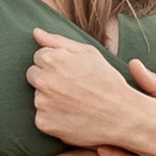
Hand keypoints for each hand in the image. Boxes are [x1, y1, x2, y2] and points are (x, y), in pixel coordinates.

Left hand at [28, 28, 155, 153]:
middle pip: (33, 76)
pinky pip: (41, 117)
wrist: (122, 115)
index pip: (38, 57)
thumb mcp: (88, 53)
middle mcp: (43, 80)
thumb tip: (35, 32)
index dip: (56, 64)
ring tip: (75, 103)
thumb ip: (58, 41)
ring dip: (50, 99)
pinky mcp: (44, 123)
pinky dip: (53, 118)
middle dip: (48, 79)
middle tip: (72, 88)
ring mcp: (42, 103)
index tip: (71, 73)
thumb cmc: (107, 81)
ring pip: (38, 97)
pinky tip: (71, 116)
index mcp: (52, 60)